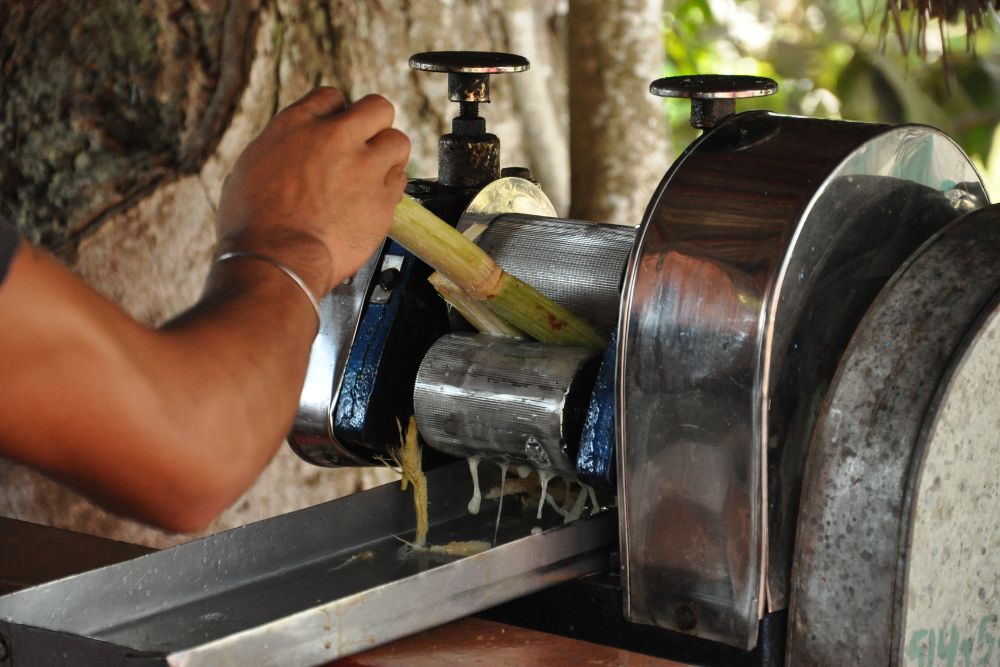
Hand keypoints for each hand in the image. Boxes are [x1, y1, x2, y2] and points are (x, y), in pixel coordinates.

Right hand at [217, 87, 409, 294]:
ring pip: (399, 141)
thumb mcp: (249, 170)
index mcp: (296, 125)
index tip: (338, 131)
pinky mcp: (382, 197)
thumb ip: (280, 152)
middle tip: (367, 146)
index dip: (338, 115)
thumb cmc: (252, 225)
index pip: (332, 97)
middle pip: (377, 107)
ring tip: (375, 174)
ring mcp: (363, 166)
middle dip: (375, 125)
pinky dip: (390, 189)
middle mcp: (334, 137)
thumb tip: (287, 156)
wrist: (276, 260)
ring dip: (390, 156)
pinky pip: (400, 181)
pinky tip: (375, 201)